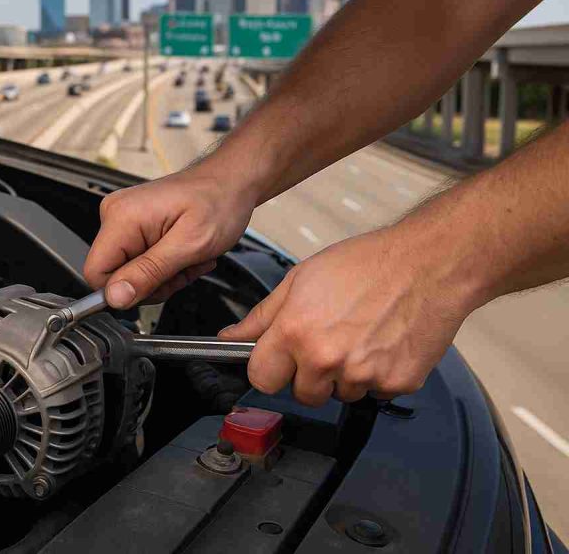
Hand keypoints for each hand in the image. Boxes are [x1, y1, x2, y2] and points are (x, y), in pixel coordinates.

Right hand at [83, 165, 256, 307]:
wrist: (231, 182)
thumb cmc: (218, 202)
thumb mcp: (189, 245)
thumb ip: (148, 273)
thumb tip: (114, 297)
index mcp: (122, 217)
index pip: (95, 273)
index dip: (125, 290)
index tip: (158, 283)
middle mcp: (115, 215)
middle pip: (114, 276)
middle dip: (152, 282)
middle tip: (182, 267)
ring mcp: (123, 219)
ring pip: (129, 273)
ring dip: (162, 275)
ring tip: (186, 257)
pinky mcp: (133, 225)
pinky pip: (138, 261)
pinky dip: (163, 265)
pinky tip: (182, 252)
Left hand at [222, 227, 475, 405]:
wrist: (428, 264)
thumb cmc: (367, 264)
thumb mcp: (301, 279)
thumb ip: (262, 316)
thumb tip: (231, 337)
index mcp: (295, 332)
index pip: (261, 378)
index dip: (269, 368)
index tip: (279, 359)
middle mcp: (326, 359)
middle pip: (302, 394)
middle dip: (308, 375)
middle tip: (327, 342)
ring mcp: (363, 375)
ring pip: (340, 395)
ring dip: (344, 375)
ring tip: (359, 336)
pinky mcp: (396, 383)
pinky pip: (374, 392)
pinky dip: (377, 374)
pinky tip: (382, 342)